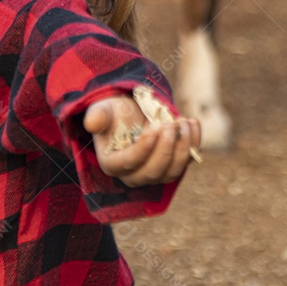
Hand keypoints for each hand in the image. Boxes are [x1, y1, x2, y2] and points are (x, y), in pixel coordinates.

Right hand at [83, 95, 200, 187]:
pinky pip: (186, 162)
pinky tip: (192, 122)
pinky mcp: (172, 166)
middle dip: (166, 149)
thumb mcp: (103, 109)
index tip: (154, 129)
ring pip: (173, 171)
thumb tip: (92, 123)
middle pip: (153, 172)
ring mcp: (155, 173)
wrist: (132, 114)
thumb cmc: (114, 112)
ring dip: (182, 147)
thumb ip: (98, 116)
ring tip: (183, 121)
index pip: (129, 163)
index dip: (143, 149)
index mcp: (112, 164)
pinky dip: (193, 144)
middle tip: (171, 124)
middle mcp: (134, 175)